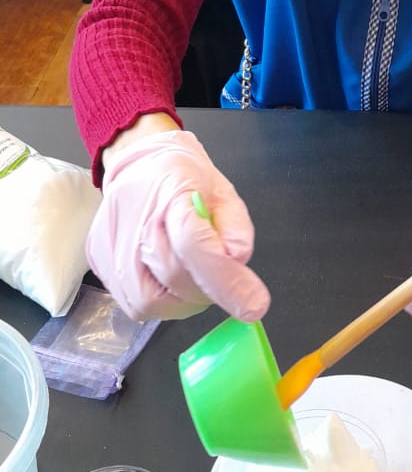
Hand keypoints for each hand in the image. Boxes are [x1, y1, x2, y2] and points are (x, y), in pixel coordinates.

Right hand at [86, 129, 270, 321]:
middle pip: (174, 278)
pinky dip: (161, 300)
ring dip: (181, 298)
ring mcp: (109, 247)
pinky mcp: (98, 265)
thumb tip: (238, 259)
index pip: (192, 243)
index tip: (254, 306)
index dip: (224, 279)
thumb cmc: (183, 179)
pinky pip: (134, 304)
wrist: (138, 165)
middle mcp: (131, 222)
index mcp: (169, 193)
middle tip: (217, 274)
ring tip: (191, 273)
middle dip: (206, 287)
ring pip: (150, 302)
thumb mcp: (223, 193)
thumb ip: (236, 227)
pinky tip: (168, 277)